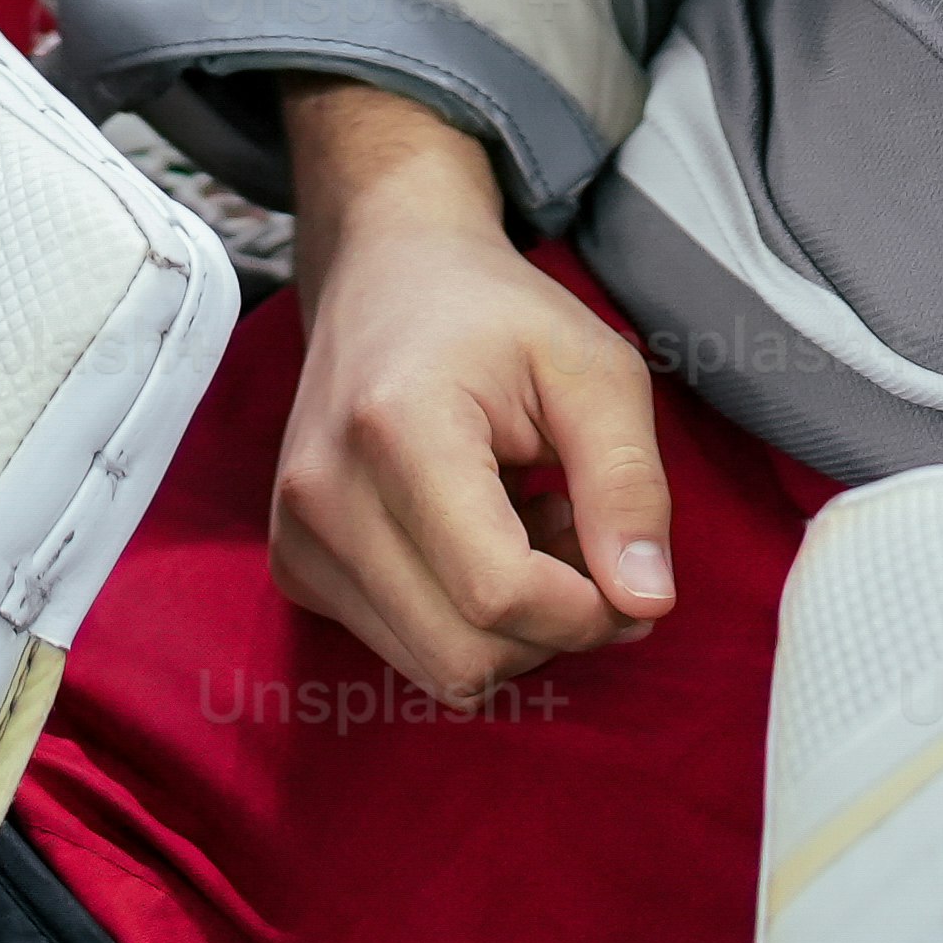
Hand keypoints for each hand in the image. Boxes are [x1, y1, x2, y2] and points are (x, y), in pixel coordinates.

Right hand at [264, 79, 678, 699]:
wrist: (386, 272)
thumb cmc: (498, 315)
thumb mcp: (594, 369)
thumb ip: (630, 484)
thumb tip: (647, 603)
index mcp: (395, 428)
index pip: (499, 592)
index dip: (589, 610)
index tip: (627, 568)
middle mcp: (324, 493)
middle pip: (468, 655)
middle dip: (556, 628)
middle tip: (583, 541)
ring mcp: (297, 536)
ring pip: (439, 670)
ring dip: (513, 630)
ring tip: (528, 531)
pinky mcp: (295, 566)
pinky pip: (406, 652)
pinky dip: (464, 623)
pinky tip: (478, 542)